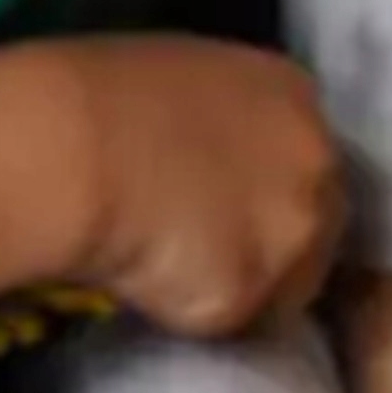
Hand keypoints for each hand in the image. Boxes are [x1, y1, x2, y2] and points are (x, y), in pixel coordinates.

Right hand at [40, 35, 347, 337]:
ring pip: (289, 281)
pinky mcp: (257, 292)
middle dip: (273, 238)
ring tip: (177, 264)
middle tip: (210, 243)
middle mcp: (314, 157)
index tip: (235, 200)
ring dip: (244, 281)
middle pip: (316, 220)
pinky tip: (157, 280)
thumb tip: (219, 154)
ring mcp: (294, 227)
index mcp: (292, 90)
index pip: (307, 154)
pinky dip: (201, 309)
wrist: (75, 149)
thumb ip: (228, 115)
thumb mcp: (188, 75)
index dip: (270, 183)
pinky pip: (237, 317)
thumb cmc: (108, 92)